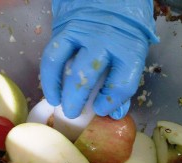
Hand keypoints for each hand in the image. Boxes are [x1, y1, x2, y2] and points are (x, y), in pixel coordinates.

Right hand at [40, 0, 158, 118]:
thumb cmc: (124, 29)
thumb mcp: (133, 51)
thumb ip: (124, 81)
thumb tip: (114, 113)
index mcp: (129, 49)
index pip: (121, 83)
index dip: (110, 102)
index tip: (101, 110)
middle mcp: (106, 42)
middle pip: (89, 77)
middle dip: (77, 100)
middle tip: (72, 113)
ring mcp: (83, 35)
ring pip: (69, 68)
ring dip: (61, 91)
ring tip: (58, 104)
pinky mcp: (64, 31)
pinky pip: (52, 57)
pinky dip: (49, 77)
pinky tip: (50, 91)